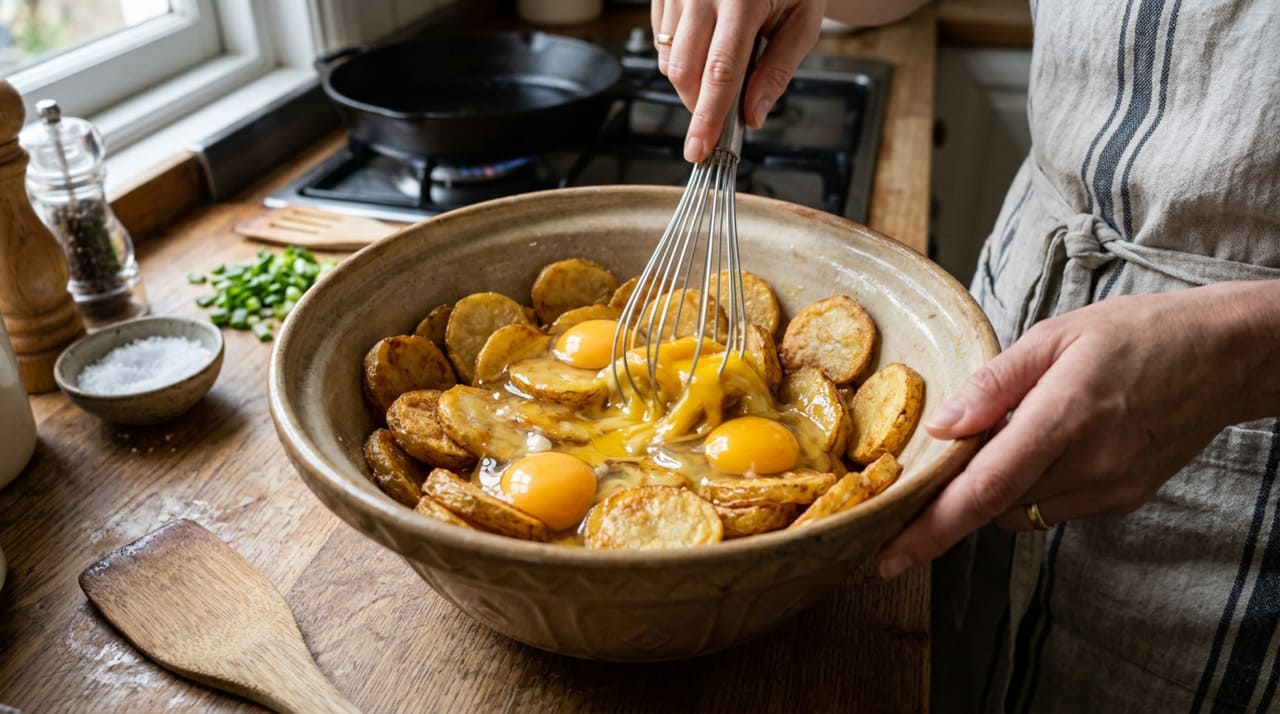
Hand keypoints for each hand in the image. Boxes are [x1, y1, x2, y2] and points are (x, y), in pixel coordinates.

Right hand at [651, 0, 824, 161]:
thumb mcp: (802, 22)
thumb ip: (777, 71)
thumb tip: (752, 116)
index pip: (719, 72)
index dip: (708, 118)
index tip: (699, 151)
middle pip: (685, 72)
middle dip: (701, 103)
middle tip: (726, 106)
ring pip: (669, 62)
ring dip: (692, 80)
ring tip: (723, 58)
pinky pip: (661, 44)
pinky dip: (682, 57)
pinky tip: (706, 41)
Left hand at [875, 281, 1279, 579]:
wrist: (1224, 357)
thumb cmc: (1138, 334)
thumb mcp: (1056, 336)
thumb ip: (994, 383)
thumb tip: (943, 424)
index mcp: (1064, 417)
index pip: (984, 490)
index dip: (931, 529)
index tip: (888, 557)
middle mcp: (1089, 465)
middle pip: (993, 505)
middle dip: (955, 494)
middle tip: (941, 461)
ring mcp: (1110, 489)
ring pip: (1019, 511)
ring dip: (997, 487)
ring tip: (1018, 431)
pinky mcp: (1123, 500)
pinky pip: (1051, 509)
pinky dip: (1032, 486)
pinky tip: (1050, 444)